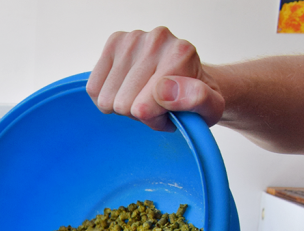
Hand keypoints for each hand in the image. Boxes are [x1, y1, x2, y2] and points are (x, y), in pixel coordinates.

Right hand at [86, 27, 225, 131]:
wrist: (187, 77)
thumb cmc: (194, 98)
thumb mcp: (209, 108)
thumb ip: (196, 100)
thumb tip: (165, 91)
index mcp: (181, 54)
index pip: (143, 108)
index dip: (154, 119)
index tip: (169, 111)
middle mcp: (158, 39)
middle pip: (122, 104)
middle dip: (137, 112)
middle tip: (156, 104)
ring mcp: (133, 38)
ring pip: (106, 99)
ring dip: (123, 104)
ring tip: (144, 95)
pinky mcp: (115, 42)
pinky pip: (93, 88)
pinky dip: (106, 95)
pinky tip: (126, 87)